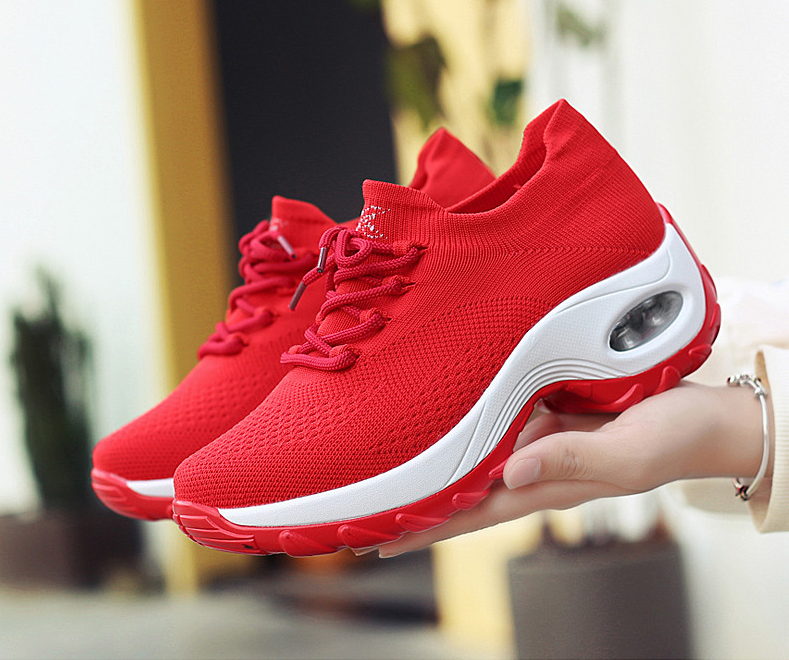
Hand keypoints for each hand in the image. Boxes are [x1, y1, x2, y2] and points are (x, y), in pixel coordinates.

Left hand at [377, 381, 766, 556]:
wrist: (706, 416)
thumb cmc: (675, 440)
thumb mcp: (627, 456)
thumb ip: (571, 462)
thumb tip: (511, 472)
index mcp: (548, 484)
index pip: (471, 514)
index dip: (425, 528)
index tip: (378, 538)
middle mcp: (534, 463)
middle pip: (462, 485)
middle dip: (415, 496)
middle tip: (364, 499)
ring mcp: (541, 437)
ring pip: (475, 450)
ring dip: (436, 456)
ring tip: (389, 456)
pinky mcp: (552, 408)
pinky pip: (501, 415)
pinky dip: (471, 417)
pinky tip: (447, 409)